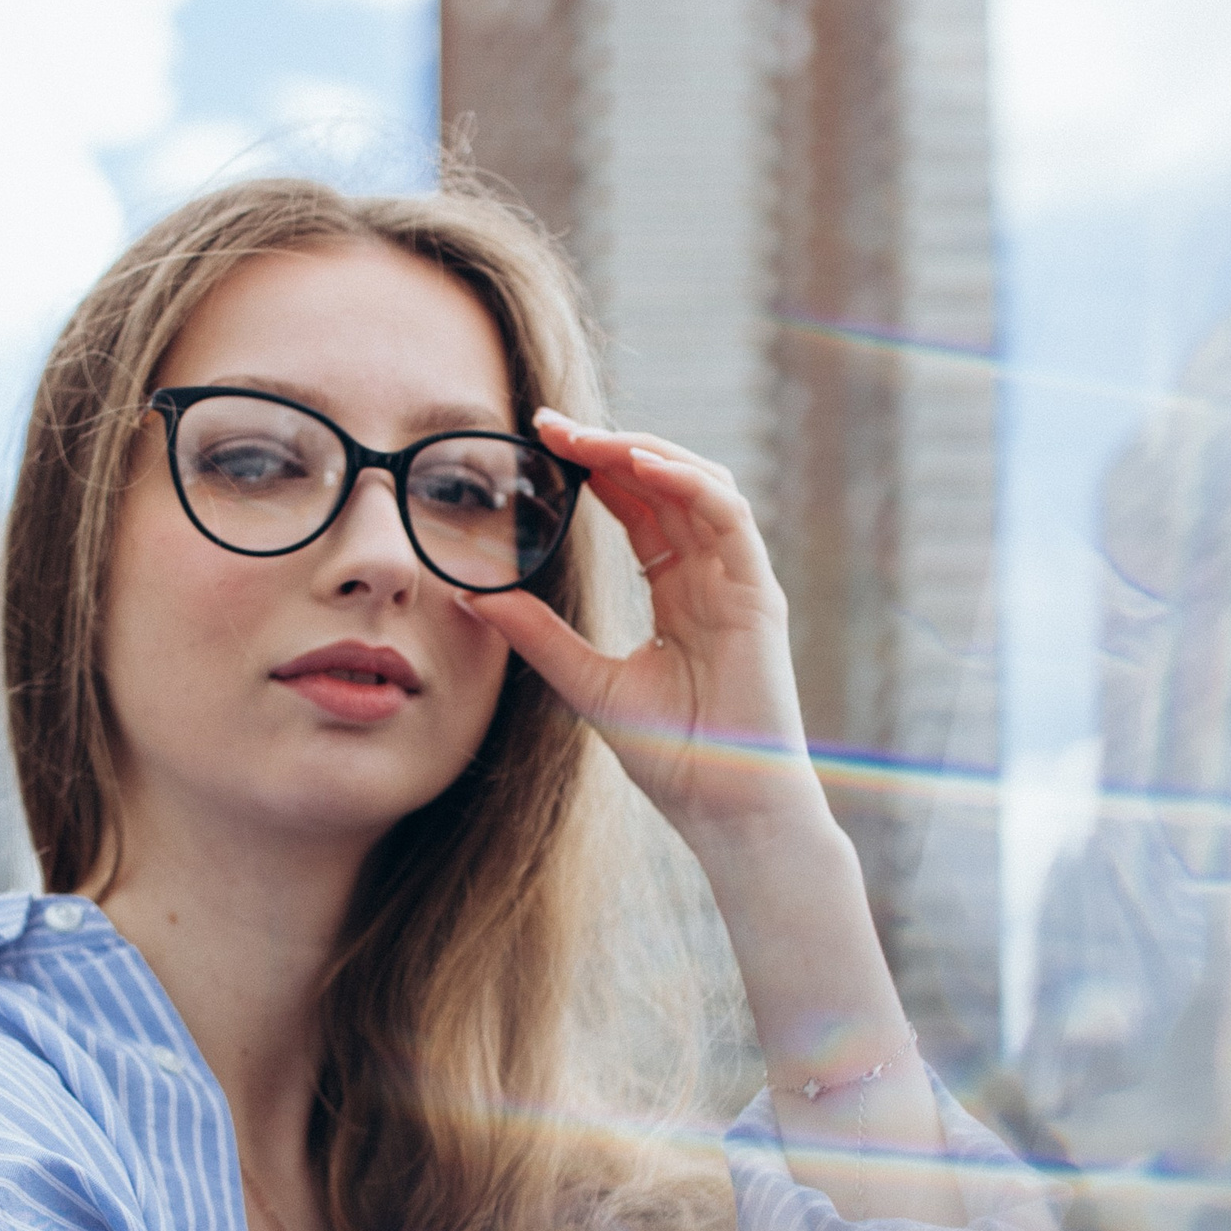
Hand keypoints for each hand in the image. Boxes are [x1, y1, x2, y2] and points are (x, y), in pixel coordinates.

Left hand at [458, 412, 833, 854]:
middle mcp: (711, 575)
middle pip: (663, 484)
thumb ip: (537, 635)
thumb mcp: (585, 683)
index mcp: (676, 590)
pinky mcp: (759, 593)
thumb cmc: (673, 755)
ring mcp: (739, 580)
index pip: (636, 507)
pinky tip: (639, 464)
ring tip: (586, 439)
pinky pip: (728, 516)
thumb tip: (471, 598)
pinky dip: (686, 482)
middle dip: (608, 446)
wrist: (727, 806)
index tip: (537, 443)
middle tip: (548, 425)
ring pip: (699, 484)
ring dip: (643, 451)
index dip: (592, 469)